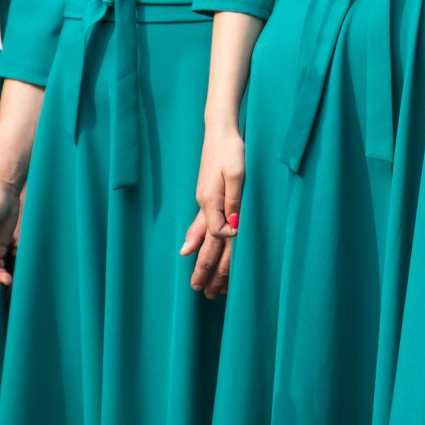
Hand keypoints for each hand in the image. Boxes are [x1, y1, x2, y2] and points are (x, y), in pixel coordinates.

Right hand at [181, 118, 243, 297]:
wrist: (219, 129)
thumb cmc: (231, 149)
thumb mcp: (237, 173)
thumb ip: (234, 202)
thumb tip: (233, 229)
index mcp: (212, 202)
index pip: (219, 235)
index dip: (227, 248)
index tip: (234, 257)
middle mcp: (205, 205)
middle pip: (205, 245)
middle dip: (206, 270)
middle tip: (204, 294)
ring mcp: (204, 202)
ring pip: (201, 239)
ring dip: (201, 261)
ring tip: (199, 284)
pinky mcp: (207, 196)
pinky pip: (199, 225)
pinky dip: (194, 240)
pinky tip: (188, 250)